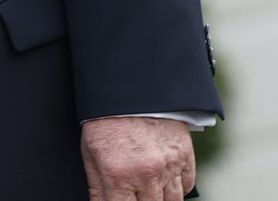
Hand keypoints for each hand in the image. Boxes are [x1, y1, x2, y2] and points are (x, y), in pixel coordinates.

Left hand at [81, 116, 195, 199]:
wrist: (131, 88)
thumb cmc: (107, 120)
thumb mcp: (91, 154)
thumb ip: (98, 190)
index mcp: (118, 175)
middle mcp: (146, 174)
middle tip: (136, 193)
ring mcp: (168, 166)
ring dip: (161, 200)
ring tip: (150, 190)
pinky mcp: (184, 155)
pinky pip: (187, 185)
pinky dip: (178, 188)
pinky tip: (165, 181)